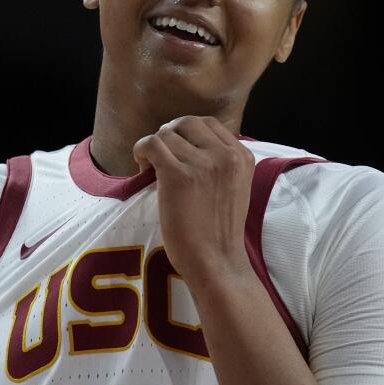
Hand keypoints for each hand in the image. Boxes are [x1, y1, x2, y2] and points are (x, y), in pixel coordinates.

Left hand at [132, 116, 256, 285]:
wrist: (217, 261)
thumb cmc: (220, 231)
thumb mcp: (235, 187)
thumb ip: (221, 163)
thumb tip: (188, 144)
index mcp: (242, 156)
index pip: (209, 124)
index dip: (187, 133)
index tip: (178, 152)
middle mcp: (226, 156)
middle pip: (187, 123)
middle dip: (169, 136)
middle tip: (161, 158)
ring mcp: (203, 164)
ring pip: (166, 135)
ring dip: (154, 148)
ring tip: (151, 170)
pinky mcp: (178, 175)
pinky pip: (151, 144)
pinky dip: (141, 151)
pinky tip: (142, 169)